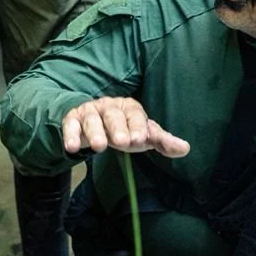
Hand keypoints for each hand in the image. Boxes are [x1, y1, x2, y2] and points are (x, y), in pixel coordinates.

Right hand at [61, 96, 189, 158]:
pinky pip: (70, 125)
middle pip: (113, 115)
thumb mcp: (142, 135)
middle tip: (123, 142)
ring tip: (99, 147)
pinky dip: (70, 135)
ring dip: (95, 133)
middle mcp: (109, 106)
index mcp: (129, 107)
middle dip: (118, 128)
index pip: (135, 114)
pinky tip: (71, 148)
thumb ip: (162, 141)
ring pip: (92, 120)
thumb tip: (185, 149)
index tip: (141, 139)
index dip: (138, 126)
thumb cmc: (123, 128)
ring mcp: (90, 112)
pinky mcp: (72, 120)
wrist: (92, 121)